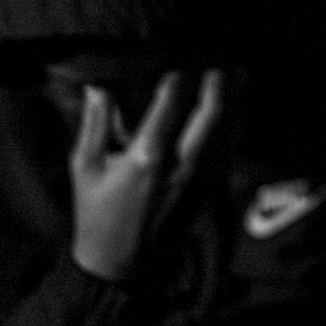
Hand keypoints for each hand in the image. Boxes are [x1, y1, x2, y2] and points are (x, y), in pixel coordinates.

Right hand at [69, 69, 223, 281]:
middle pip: (211, 114)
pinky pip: (230, 151)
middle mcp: (179, 166)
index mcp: (146, 157)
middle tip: (218, 61)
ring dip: (236, 101)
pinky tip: (239, 109)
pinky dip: (237, 126)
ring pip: (228, 131)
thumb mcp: (85, 166)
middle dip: (218, 83)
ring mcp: (199, 180)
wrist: (120, 264)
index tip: (179, 61)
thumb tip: (99, 84)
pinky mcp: (208, 190)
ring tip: (238, 74)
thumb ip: (95, 122)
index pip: (171, 103)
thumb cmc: (96, 212)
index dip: (179, 77)